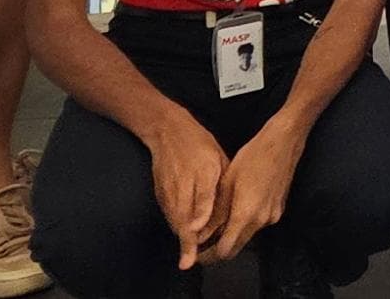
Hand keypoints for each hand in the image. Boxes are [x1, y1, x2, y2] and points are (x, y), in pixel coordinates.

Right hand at [145, 118, 230, 270]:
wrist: (167, 130)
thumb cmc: (199, 144)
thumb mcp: (218, 158)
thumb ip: (222, 185)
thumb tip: (228, 208)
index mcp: (204, 171)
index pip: (202, 200)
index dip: (199, 219)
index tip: (195, 237)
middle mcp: (184, 182)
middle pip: (183, 217)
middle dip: (187, 240)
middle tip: (191, 259)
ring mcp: (169, 189)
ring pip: (174, 218)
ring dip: (181, 237)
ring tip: (189, 255)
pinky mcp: (160, 193)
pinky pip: (169, 214)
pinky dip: (177, 225)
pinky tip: (185, 235)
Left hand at [201, 117, 306, 263]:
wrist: (284, 142)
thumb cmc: (252, 156)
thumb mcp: (227, 182)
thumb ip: (214, 213)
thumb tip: (198, 234)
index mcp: (246, 214)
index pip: (225, 250)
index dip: (209, 256)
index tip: (197, 253)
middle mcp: (262, 221)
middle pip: (237, 247)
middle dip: (219, 250)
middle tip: (202, 244)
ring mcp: (273, 216)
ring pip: (247, 235)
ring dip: (232, 235)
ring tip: (215, 224)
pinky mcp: (278, 209)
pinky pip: (257, 224)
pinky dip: (244, 223)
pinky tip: (235, 210)